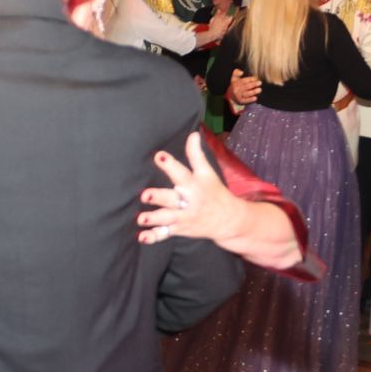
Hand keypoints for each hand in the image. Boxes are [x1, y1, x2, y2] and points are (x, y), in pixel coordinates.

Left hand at [138, 132, 301, 269]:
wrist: (229, 220)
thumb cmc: (215, 192)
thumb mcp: (207, 173)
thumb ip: (196, 155)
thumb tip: (193, 133)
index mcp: (194, 185)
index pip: (182, 172)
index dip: (170, 164)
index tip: (159, 156)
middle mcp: (188, 201)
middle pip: (172, 199)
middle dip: (158, 197)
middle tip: (145, 195)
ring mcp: (184, 217)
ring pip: (167, 218)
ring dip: (154, 219)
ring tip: (141, 219)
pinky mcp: (180, 229)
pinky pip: (165, 234)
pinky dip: (154, 236)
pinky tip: (142, 237)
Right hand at [228, 70, 262, 108]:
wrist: (231, 96)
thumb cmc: (236, 85)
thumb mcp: (234, 78)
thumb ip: (236, 72)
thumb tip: (241, 72)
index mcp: (235, 83)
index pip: (243, 81)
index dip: (250, 79)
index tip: (256, 78)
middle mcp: (236, 90)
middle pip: (246, 87)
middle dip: (253, 84)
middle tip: (260, 82)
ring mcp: (238, 96)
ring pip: (246, 93)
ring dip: (253, 92)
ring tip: (259, 89)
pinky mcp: (241, 101)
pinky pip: (246, 100)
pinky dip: (250, 99)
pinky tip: (255, 98)